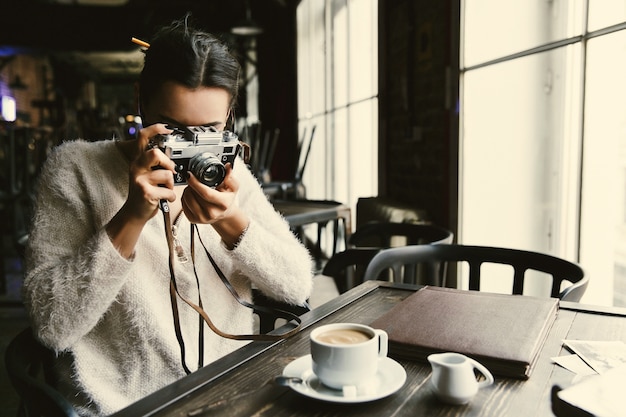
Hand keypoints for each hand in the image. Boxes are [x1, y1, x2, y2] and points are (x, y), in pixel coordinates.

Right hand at [107, 124, 177, 257]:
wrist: (134, 213)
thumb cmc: (145, 192)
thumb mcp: (146, 174)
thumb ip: (155, 163)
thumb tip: (173, 156)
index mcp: (138, 160)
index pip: (142, 137)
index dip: (155, 129)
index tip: (166, 128)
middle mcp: (136, 167)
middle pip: (156, 153)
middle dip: (168, 163)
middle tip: (170, 172)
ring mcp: (140, 180)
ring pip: (167, 174)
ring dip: (171, 184)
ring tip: (164, 189)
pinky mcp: (146, 192)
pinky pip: (169, 191)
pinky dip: (171, 196)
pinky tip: (164, 198)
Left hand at [182, 164, 249, 248]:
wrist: (224, 215)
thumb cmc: (226, 200)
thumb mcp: (232, 188)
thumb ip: (231, 177)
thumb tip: (228, 167)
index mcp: (222, 204)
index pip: (205, 193)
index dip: (195, 182)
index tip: (190, 174)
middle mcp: (212, 213)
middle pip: (193, 195)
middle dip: (191, 184)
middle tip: (194, 180)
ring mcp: (202, 218)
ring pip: (186, 199)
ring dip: (187, 190)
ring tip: (194, 188)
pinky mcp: (193, 220)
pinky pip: (183, 205)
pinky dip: (185, 198)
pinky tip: (192, 195)